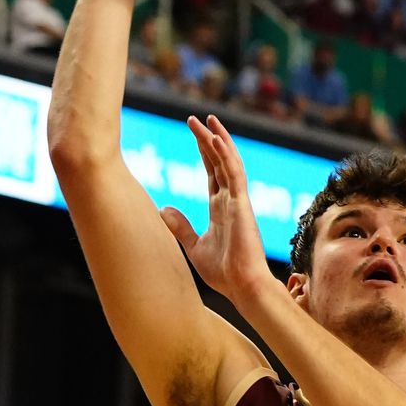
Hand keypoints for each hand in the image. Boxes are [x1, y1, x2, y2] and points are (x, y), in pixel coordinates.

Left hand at [160, 115, 275, 303]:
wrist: (242, 287)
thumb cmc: (224, 273)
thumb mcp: (193, 246)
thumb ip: (180, 227)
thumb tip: (162, 209)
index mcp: (220, 208)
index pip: (211, 172)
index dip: (203, 152)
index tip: (195, 132)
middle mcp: (230, 200)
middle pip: (218, 162)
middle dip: (207, 139)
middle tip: (195, 118)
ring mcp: (238, 201)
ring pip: (228, 162)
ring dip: (217, 139)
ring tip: (206, 119)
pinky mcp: (243, 205)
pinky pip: (234, 174)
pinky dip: (226, 155)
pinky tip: (215, 138)